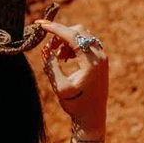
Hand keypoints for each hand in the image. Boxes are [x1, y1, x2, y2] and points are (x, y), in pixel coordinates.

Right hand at [40, 19, 107, 134]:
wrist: (92, 117)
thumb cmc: (76, 105)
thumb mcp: (60, 86)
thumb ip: (51, 66)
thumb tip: (47, 50)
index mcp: (92, 62)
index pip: (73, 36)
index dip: (55, 29)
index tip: (41, 25)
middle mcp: (100, 56)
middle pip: (78, 31)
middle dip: (60, 34)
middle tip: (48, 47)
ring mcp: (102, 57)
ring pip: (82, 35)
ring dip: (66, 40)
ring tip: (56, 56)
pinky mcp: (100, 59)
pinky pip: (86, 43)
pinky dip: (72, 45)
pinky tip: (64, 58)